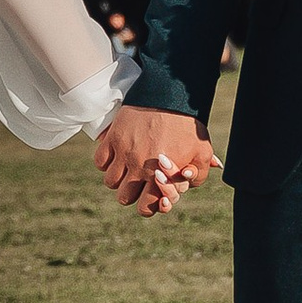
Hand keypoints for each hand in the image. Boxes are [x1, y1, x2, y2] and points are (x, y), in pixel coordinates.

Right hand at [93, 106, 216, 215]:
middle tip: (138, 182)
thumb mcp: (202, 153)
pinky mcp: (113, 137)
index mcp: (160, 176)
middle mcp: (138, 169)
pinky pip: (99, 162)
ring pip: (110, 181)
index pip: (146, 207)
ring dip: (118, 178)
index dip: (148, 206)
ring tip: (127, 168)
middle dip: (131, 193)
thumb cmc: (189, 124)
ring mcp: (123, 153)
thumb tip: (185, 185)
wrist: (171, 94)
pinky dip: (105, 162)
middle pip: (124, 198)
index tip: (149, 195)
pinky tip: (116, 156)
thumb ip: (197, 176)